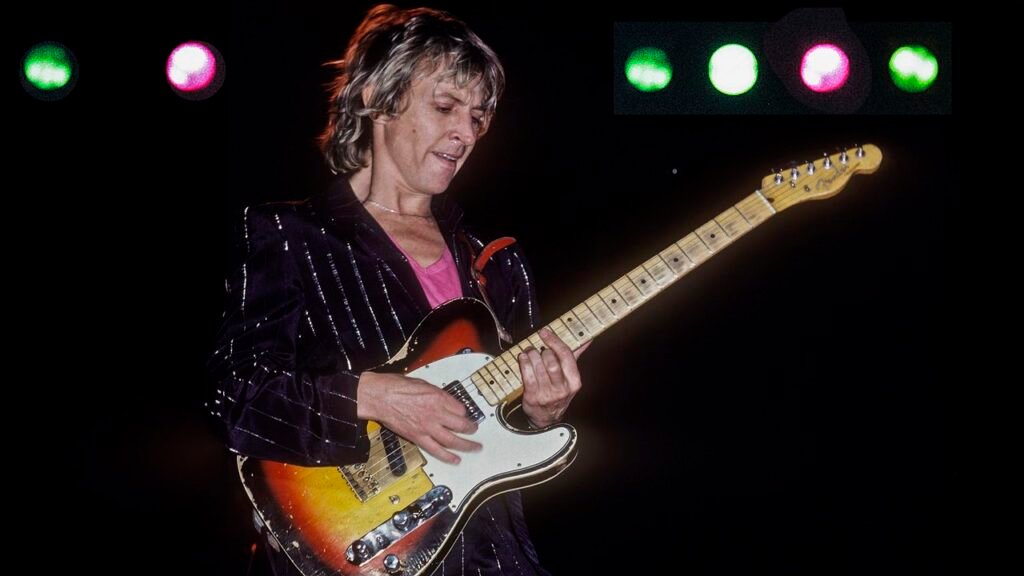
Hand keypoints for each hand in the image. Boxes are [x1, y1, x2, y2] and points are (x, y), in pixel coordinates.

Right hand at [357, 371, 479, 463]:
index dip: (463, 412)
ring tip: (475, 447)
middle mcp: (436, 413)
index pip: (460, 408)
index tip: (463, 414)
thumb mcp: (422, 383)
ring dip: (467, 445)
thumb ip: (436, 393)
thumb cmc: (396, 386)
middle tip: (475, 430)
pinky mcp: (418, 437)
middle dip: (471, 428)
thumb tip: (444, 399)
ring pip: (453, 440)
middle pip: (461, 424)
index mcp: (438, 397)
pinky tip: (456, 460)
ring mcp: (428, 427)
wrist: (379, 396)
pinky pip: (436, 450)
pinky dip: (448, 456)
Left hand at [519, 327, 590, 427]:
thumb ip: (575, 356)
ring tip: (529, 352)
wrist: (547, 418)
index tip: (545, 332)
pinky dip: (523, 363)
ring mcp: (547, 394)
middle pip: (551, 361)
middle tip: (537, 348)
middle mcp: (562, 389)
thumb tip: (587, 339)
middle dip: (542, 351)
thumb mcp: (569, 377)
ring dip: (531, 355)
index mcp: (574, 381)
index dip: (554, 341)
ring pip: (538, 367)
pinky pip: (527, 375)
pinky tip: (523, 358)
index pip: (566, 356)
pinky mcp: (533, 397)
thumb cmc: (558, 392)